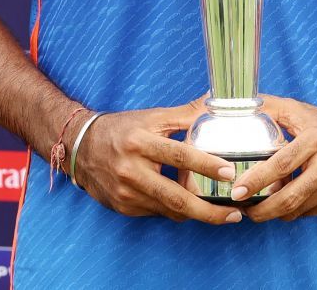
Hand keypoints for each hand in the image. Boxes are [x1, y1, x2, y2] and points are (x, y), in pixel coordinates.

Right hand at [69, 100, 240, 224]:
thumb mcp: (152, 117)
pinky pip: (158, 213)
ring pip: (170, 210)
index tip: (230, 172)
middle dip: (209, 211)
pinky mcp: (124, 207)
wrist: (80, 147)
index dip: (206, 165)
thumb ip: (186, 114)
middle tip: (235, 214)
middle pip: (176, 198)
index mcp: (140, 142)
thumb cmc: (122, 129)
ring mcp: (126, 193)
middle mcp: (131, 170)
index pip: (179, 155)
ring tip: (224, 214)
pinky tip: (192, 207)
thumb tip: (215, 101)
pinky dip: (177, 211)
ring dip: (198, 214)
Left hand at [232, 96, 316, 220]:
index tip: (237, 190)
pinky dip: (294, 210)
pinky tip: (285, 202)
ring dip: (275, 212)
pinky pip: (310, 212)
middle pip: (288, 198)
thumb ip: (269, 109)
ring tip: (258, 207)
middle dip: (261, 209)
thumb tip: (236, 108)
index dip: (256, 181)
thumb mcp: (300, 110)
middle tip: (243, 208)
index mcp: (316, 140)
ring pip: (298, 210)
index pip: (280, 165)